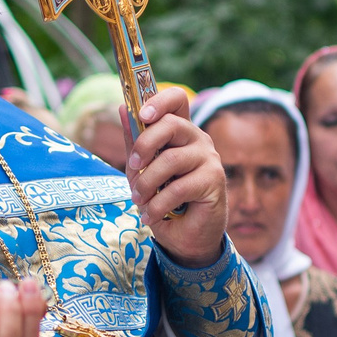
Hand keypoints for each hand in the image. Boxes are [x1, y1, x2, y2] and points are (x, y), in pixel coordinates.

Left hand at [121, 88, 226, 266]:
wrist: (185, 237)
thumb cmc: (163, 198)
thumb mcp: (141, 169)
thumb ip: (134, 141)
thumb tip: (122, 109)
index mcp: (180, 131)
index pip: (176, 99)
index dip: (160, 100)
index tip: (142, 114)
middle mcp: (197, 139)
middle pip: (172, 124)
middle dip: (144, 145)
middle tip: (132, 167)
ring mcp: (209, 158)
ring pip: (171, 159)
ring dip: (147, 183)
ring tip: (139, 200)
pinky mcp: (214, 181)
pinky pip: (179, 187)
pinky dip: (158, 204)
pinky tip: (150, 215)